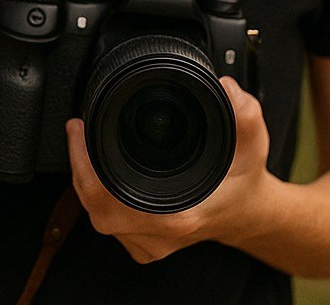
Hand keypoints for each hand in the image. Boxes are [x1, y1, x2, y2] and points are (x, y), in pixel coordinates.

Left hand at [67, 76, 273, 263]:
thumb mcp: (251, 139)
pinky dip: (99, 194)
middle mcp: (160, 235)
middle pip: (95, 206)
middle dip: (80, 165)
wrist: (249, 211)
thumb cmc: (244, 179)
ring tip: (85, 144)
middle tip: (78, 130)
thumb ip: (242, 110)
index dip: (84, 163)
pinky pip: (108, 219)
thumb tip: (224, 86)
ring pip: (99, 215)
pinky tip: (100, 171)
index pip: (107, 198)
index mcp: (177, 215)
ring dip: (88, 180)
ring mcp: (150, 243)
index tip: (79, 129)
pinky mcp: (145, 243)